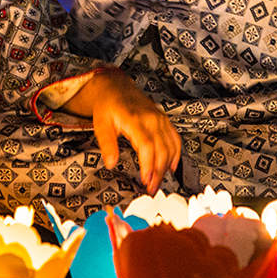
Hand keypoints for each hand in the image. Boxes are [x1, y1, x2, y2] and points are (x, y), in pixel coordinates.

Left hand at [66, 69, 180, 193]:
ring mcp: (161, 119)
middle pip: (162, 150)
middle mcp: (152, 119)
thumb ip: (107, 144)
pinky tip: (170, 167)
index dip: (148, 165)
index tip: (145, 181)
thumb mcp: (101, 125)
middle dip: (158, 172)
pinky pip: (176, 139)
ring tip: (158, 182)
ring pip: (171, 147)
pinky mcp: (165, 120)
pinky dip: (176, 155)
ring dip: (166, 167)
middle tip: (151, 189)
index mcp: (135, 120)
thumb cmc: (108, 107)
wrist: (117, 88)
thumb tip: (110, 164)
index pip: (147, 146)